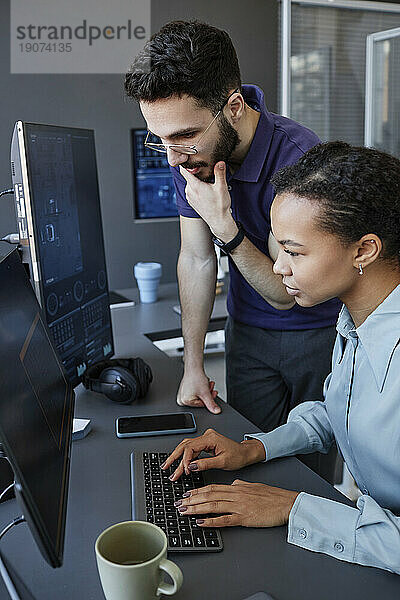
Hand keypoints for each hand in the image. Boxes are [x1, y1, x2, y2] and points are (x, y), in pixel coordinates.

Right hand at [162, 428, 264, 479]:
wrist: (245, 453)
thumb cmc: (238, 456)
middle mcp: (206, 436)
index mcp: (210, 438)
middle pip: (185, 445)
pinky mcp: (205, 444)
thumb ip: (205, 464)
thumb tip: (192, 467)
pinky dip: (186, 458)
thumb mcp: (223, 462)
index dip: (185, 460)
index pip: (191, 447)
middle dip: (174, 457)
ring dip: (178, 458)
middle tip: (166, 467)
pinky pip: (192, 450)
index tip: (185, 470)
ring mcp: (205, 439)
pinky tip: (181, 466)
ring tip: (169, 468)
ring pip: (186, 448)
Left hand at [174, 480, 299, 527]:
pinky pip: (224, 520)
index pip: (212, 487)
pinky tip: (200, 523)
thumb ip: (241, 485)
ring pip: (213, 506)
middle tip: (178, 503)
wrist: (286, 503)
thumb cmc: (273, 496)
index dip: (197, 491)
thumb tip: (232, 484)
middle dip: (192, 499)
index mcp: (237, 487)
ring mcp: (239, 506)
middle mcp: (235, 495)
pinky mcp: (244, 518)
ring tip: (184, 511)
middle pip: (209, 495)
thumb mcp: (254, 486)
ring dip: (196, 508)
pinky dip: (210, 521)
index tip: (187, 494)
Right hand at [177, 370, 220, 413]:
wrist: (194, 367)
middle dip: (208, 394)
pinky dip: (202, 389)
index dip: (209, 399)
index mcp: (184, 402)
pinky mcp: (185, 390)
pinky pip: (196, 393)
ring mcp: (183, 395)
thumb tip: (216, 411)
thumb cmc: (195, 377)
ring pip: (199, 396)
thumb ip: (211, 404)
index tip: (213, 393)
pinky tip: (203, 384)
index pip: (201, 405)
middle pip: (200, 401)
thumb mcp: (206, 393)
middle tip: (210, 387)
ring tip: (207, 384)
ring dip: (206, 391)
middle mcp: (182, 399)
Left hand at [179, 162, 237, 240]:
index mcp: (195, 186)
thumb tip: (220, 163)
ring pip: (190, 183)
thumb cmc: (219, 206)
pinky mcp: (191, 201)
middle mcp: (189, 191)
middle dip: (195, 172)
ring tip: (207, 182)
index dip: (185, 163)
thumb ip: (219, 173)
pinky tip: (205, 190)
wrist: (218, 221)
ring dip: (196, 180)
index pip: (184, 170)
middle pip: (188, 176)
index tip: (188, 158)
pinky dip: (196, 188)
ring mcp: (189, 197)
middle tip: (204, 171)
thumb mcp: (221, 187)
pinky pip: (191, 190)